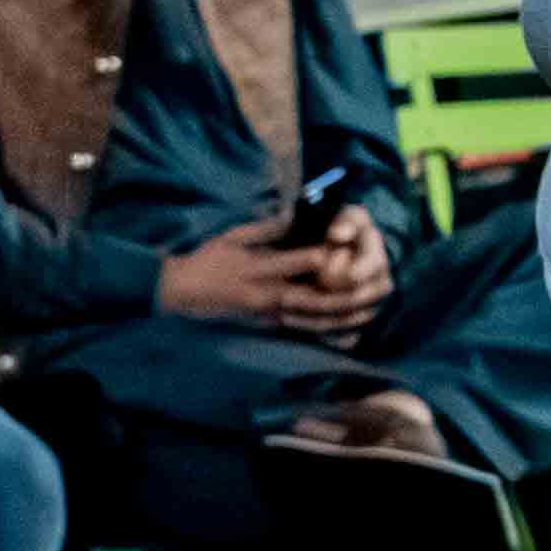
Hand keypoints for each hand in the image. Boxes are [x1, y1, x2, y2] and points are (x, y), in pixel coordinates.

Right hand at [154, 215, 380, 335]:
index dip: (318, 259)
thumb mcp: (233, 236)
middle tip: (369, 290)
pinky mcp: (268, 325)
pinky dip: (326, 333)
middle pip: (308, 299)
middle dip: (341, 297)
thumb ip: (266, 228)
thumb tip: (295, 216)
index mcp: (255, 268)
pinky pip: (302, 331)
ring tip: (369, 312)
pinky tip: (350, 333)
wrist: (181, 293)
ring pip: (309, 320)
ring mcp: (266, 314)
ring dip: (340, 318)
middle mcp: (263, 295)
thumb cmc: (208, 259)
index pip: (290, 263)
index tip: (345, 250)